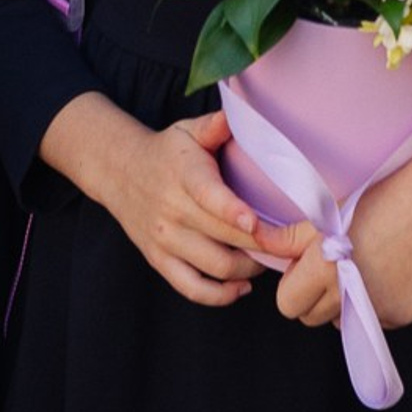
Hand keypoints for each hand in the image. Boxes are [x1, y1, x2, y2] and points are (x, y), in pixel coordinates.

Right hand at [50, 98, 269, 306]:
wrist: (121, 173)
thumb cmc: (167, 152)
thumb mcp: (187, 130)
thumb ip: (213, 125)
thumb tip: (237, 116)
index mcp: (183, 174)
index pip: (208, 195)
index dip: (232, 210)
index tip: (255, 222)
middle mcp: (172, 210)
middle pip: (223, 236)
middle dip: (261, 244)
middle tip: (289, 243)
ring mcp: (165, 239)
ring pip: (214, 266)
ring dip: (248, 268)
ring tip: (267, 258)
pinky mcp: (159, 261)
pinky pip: (192, 289)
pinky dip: (220, 295)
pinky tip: (241, 286)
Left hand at [272, 145, 411, 332]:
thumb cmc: (382, 195)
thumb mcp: (330, 209)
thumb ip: (291, 237)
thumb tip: (257, 244)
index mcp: (327, 266)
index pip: (287, 305)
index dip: (292, 284)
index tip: (305, 264)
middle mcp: (351, 295)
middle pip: (311, 317)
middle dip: (314, 295)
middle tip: (331, 260)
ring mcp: (379, 310)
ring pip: (340, 321)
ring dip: (341, 301)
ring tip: (361, 262)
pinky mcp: (403, 315)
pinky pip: (371, 320)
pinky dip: (372, 302)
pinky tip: (386, 268)